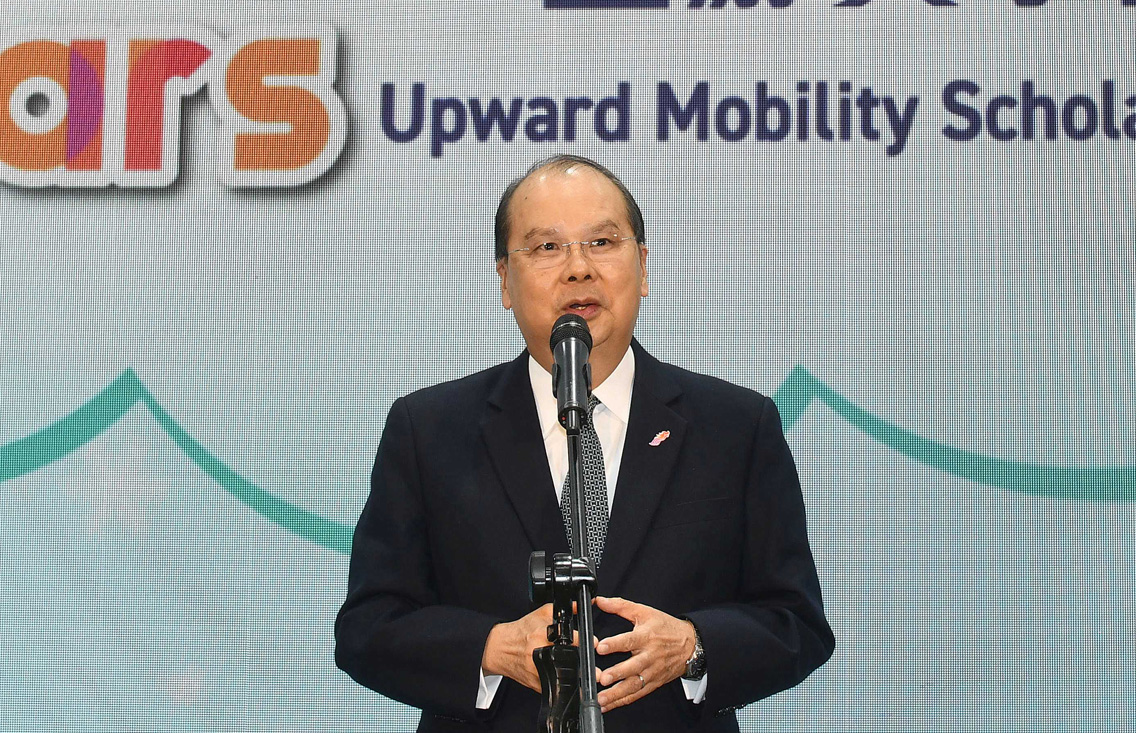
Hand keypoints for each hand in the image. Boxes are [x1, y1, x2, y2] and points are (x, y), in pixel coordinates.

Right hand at [480, 604, 597, 692]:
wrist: (499, 648)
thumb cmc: (520, 631)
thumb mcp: (541, 613)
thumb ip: (564, 609)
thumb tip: (582, 605)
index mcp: (542, 635)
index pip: (571, 640)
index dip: (586, 642)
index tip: (594, 643)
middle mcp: (540, 654)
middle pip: (571, 661)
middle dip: (585, 663)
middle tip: (594, 663)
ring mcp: (537, 671)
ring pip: (565, 678)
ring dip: (577, 676)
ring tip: (585, 672)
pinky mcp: (536, 684)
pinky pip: (556, 687)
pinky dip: (564, 683)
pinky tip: (568, 678)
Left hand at [593, 596, 696, 712]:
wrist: (690, 645)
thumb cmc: (666, 628)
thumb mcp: (645, 612)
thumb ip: (621, 606)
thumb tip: (601, 601)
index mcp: (647, 637)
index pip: (630, 640)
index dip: (615, 644)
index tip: (601, 647)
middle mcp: (649, 656)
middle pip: (633, 666)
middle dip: (617, 673)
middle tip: (603, 677)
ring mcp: (652, 672)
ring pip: (634, 685)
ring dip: (617, 693)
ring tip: (602, 698)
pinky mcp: (653, 683)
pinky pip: (637, 694)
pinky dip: (622, 701)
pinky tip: (608, 705)